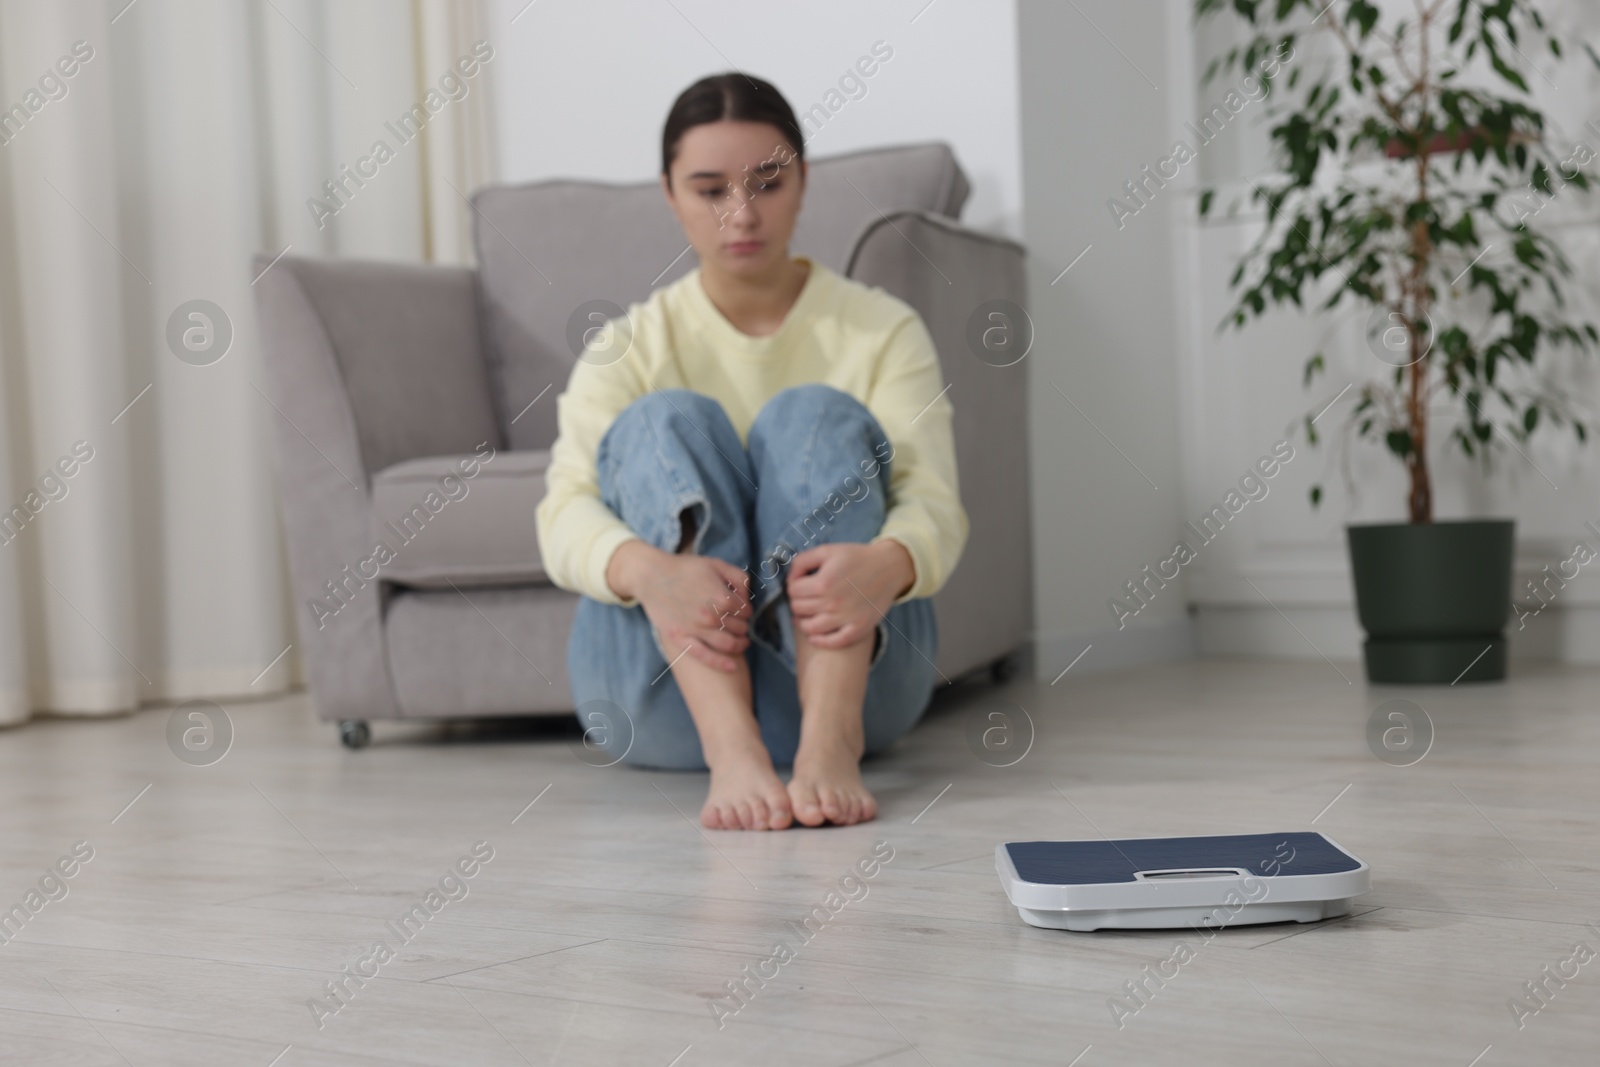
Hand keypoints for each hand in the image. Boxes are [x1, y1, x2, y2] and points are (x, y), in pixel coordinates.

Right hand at [607, 541, 751, 671]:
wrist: (652, 576)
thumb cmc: (684, 568)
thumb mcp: (716, 564)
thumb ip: (739, 578)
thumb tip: (747, 596)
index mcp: (722, 598)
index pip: (746, 611)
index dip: (746, 610)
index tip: (741, 610)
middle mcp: (711, 617)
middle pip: (739, 628)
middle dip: (743, 626)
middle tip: (739, 624)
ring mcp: (696, 630)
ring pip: (728, 644)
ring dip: (739, 645)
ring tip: (742, 642)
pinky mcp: (680, 638)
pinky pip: (704, 656)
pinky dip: (721, 663)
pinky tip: (733, 667)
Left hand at [785, 541, 913, 649]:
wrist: (888, 568)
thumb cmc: (856, 558)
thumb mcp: (827, 550)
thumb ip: (802, 561)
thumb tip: (790, 579)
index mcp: (824, 582)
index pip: (793, 591)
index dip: (793, 586)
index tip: (801, 584)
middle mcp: (833, 602)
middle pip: (799, 609)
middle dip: (797, 602)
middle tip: (805, 598)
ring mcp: (846, 618)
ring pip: (810, 628)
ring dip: (803, 621)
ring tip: (807, 614)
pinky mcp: (858, 629)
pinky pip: (833, 642)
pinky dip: (820, 641)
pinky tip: (814, 635)